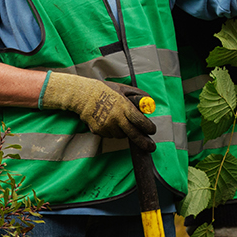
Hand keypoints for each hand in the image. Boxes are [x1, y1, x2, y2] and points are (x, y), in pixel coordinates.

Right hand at [40, 73, 156, 151]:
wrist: (83, 95)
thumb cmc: (104, 90)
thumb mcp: (122, 89)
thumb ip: (137, 95)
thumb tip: (150, 102)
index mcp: (124, 107)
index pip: (140, 121)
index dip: (149, 127)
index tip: (153, 130)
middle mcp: (116, 118)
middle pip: (133, 134)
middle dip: (144, 142)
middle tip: (151, 147)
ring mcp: (107, 126)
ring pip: (121, 135)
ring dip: (124, 132)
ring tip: (118, 120)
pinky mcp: (99, 131)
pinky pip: (110, 135)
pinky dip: (112, 131)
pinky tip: (108, 121)